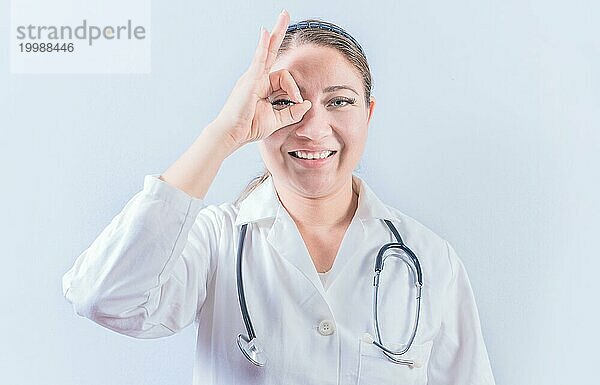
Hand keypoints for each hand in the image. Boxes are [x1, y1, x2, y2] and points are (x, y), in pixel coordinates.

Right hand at [213, 10, 311, 148]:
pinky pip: (258, 60)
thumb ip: (293, 112)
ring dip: (277, 34)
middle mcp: (256, 77)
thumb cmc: (249, 127)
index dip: (294, 89)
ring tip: (284, 15)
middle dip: (278, 32)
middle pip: (270, 50)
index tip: (299, 101)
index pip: (283, 77)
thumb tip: (307, 104)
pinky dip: (262, 46)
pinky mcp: (249, 80)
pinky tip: (266, 32)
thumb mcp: (277, 120)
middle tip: (285, 13)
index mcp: (262, 86)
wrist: (232, 134)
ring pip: (268, 54)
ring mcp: (251, 76)